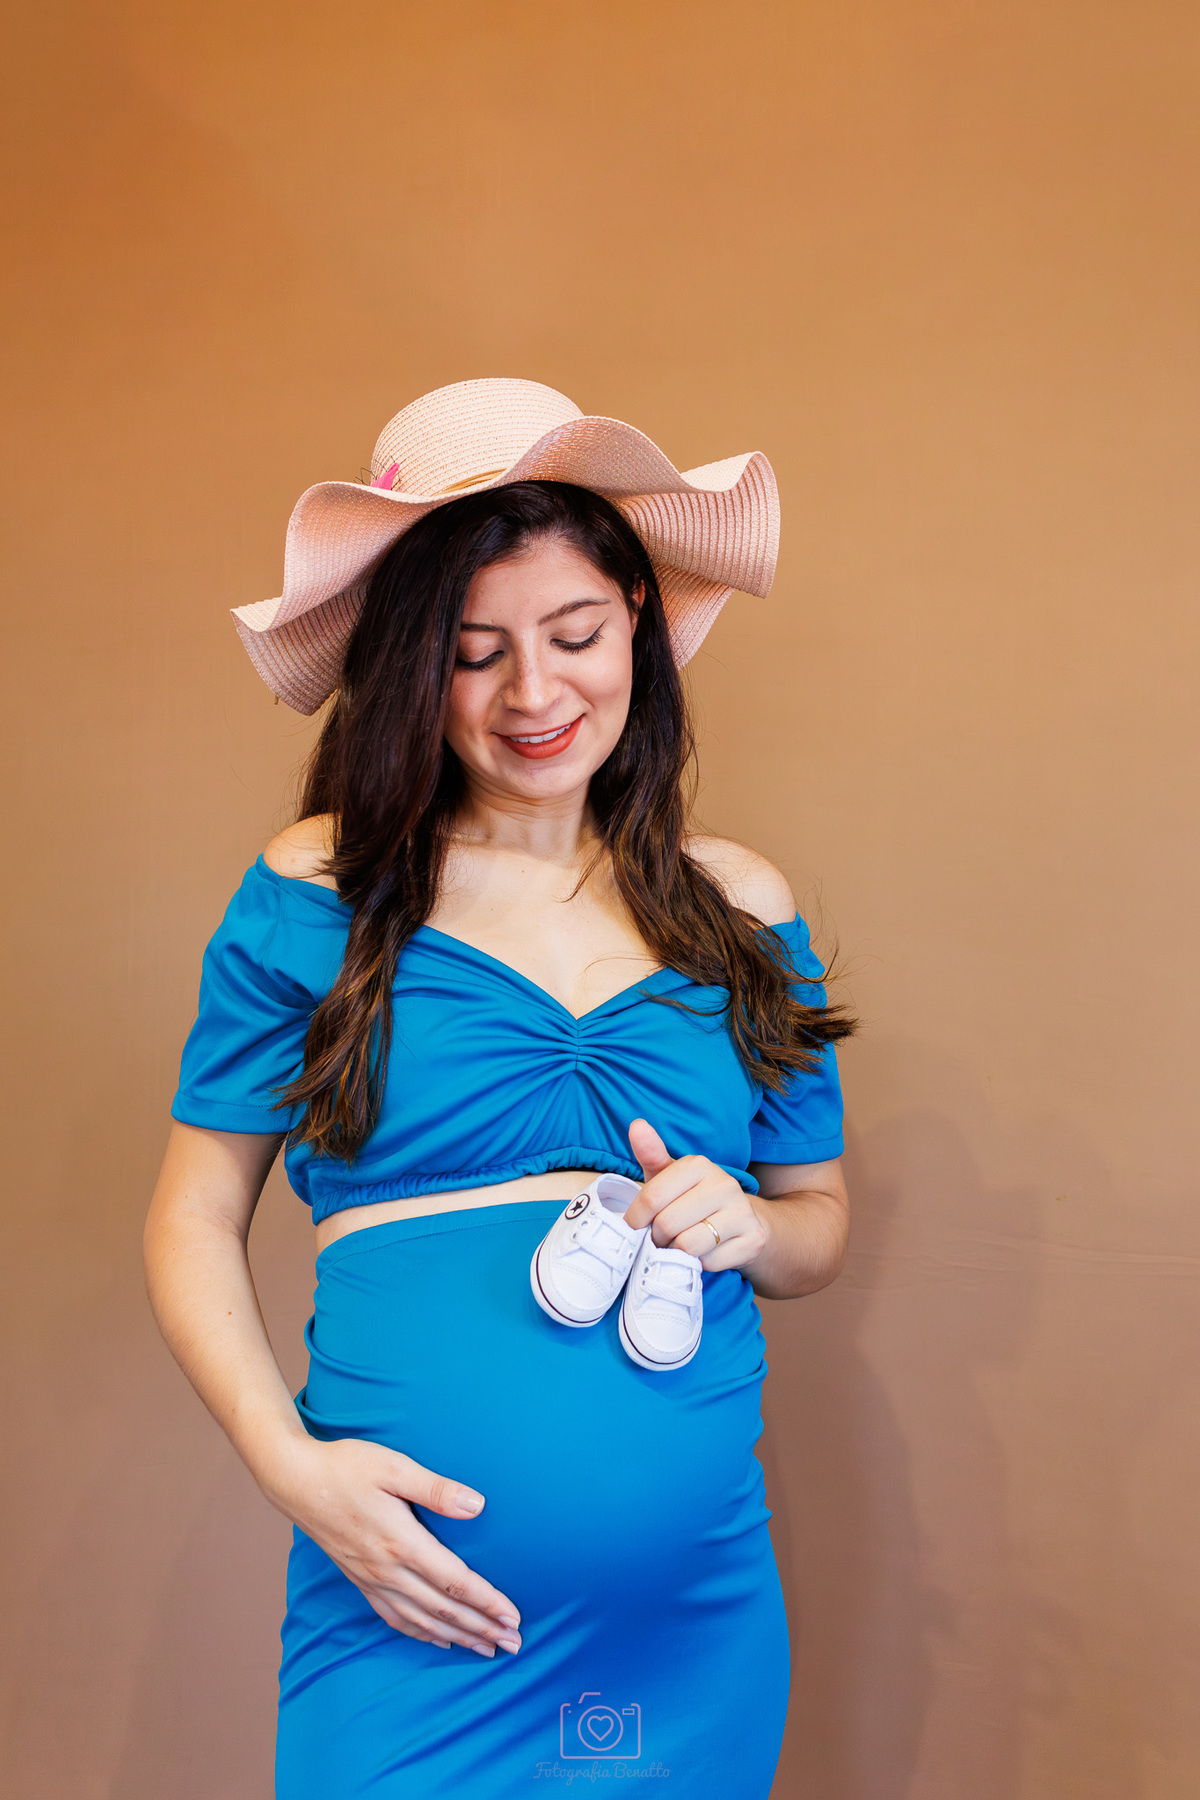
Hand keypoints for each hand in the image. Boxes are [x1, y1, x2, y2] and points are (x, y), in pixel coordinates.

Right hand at [260, 1434, 522, 1657]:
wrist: (295, 1480)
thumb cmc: (346, 1466)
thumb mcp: (394, 1467)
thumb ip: (436, 1489)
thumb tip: (477, 1506)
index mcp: (401, 1542)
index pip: (454, 1582)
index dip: (487, 1601)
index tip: (513, 1616)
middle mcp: (388, 1570)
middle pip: (444, 1609)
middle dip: (481, 1628)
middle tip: (514, 1643)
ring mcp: (372, 1579)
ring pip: (422, 1620)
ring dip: (458, 1637)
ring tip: (486, 1650)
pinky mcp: (360, 1580)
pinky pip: (395, 1618)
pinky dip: (421, 1634)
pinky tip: (438, 1640)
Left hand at [623, 1118, 767, 1272]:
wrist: (746, 1221)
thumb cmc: (696, 1199)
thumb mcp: (672, 1177)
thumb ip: (651, 1154)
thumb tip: (636, 1125)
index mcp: (699, 1165)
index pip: (651, 1198)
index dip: (636, 1219)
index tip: (635, 1226)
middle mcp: (724, 1184)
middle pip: (667, 1224)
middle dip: (657, 1238)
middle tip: (662, 1237)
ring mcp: (742, 1211)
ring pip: (687, 1246)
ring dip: (677, 1253)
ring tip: (680, 1245)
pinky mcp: (753, 1239)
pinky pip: (709, 1263)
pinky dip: (700, 1264)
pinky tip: (706, 1252)